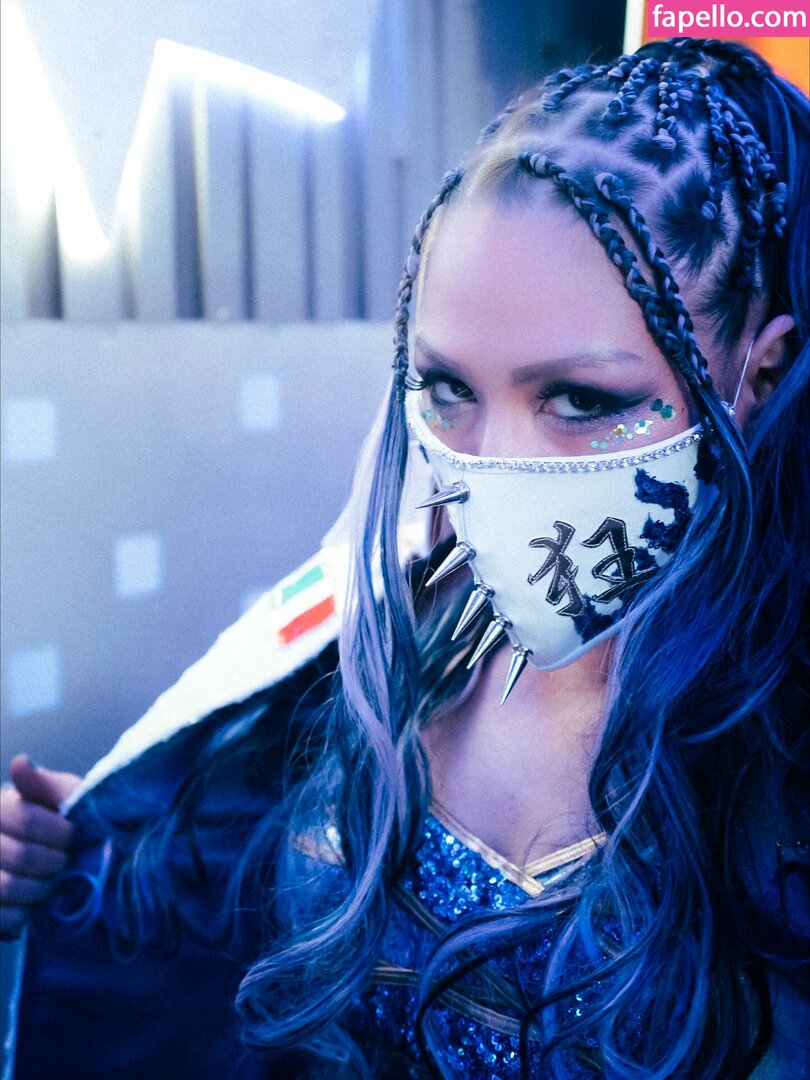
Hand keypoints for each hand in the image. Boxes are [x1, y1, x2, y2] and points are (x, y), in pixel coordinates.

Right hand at [1, 756, 81, 939]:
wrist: (47, 858)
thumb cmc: (59, 820)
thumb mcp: (62, 797)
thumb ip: (45, 785)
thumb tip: (20, 762)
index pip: (27, 819)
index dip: (60, 832)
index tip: (76, 837)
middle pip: (21, 855)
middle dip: (54, 863)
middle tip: (66, 862)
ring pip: (6, 886)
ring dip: (41, 888)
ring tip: (52, 881)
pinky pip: (1, 916)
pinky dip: (22, 913)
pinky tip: (30, 902)